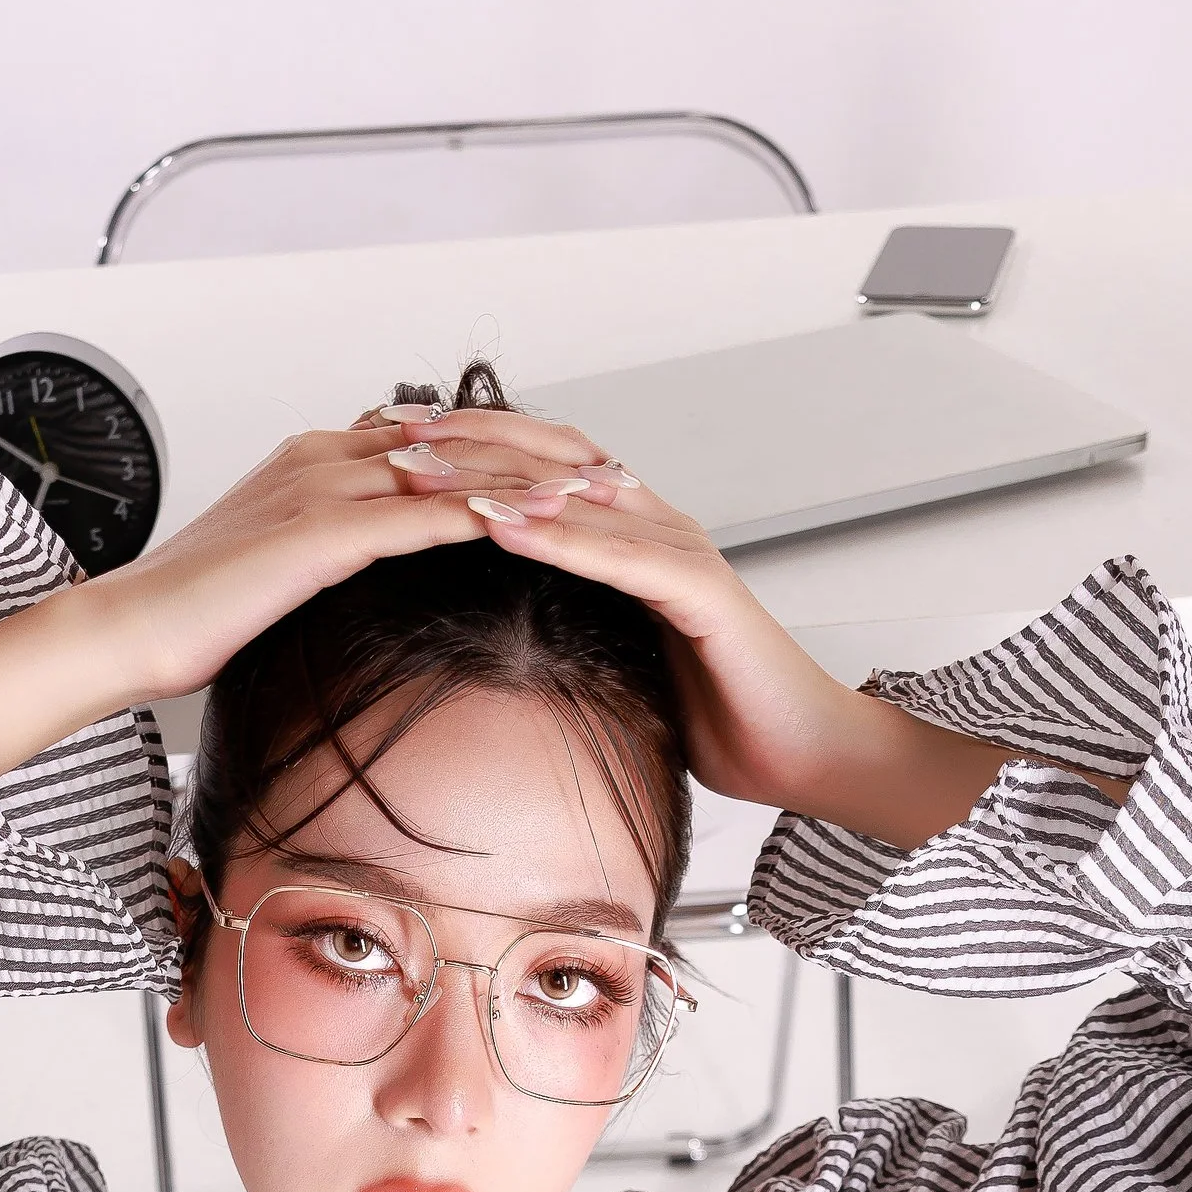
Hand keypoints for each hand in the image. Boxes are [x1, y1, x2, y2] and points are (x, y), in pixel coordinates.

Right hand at [0, 404, 617, 780]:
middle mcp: (322, 458)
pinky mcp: (317, 534)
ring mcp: (320, 489)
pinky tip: (536, 531)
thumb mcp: (271, 579)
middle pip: (455, 438)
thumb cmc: (188, 621)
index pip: (430, 440)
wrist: (123, 632)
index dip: (502, 451)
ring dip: (529, 480)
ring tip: (597, 496)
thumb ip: (323, 562)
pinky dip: (484, 519)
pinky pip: (418, 516)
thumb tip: (364, 587)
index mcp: (313, 463)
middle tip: (609, 469)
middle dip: (537, 452)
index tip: (565, 471)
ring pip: (449, 468)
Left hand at [442, 456, 1024, 847]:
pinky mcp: (700, 591)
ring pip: (574, 495)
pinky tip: (502, 526)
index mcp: (631, 535)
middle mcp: (655, 524)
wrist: (800, 752)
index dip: (470, 449)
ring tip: (423, 473)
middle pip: (548, 460)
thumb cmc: (719, 713)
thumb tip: (498, 642)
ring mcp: (680, 550)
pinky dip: (557, 537)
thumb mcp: (621, 661)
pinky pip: (619, 554)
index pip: (540, 467)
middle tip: (391, 439)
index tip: (393, 448)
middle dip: (466, 446)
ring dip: (493, 481)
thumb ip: (570, 630)